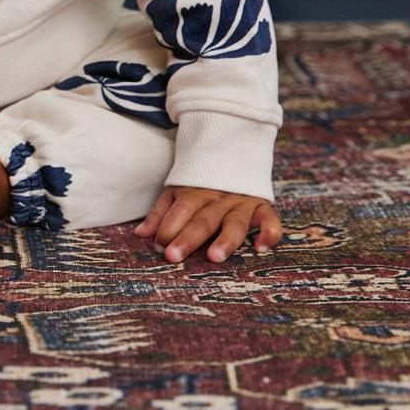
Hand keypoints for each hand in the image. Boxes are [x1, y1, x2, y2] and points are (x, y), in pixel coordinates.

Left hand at [133, 184, 282, 262]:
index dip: (168, 227)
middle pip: (203, 219)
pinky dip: (268, 233)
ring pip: (235, 222)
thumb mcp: (176, 191)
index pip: (180, 209)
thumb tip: (140, 235)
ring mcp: (242, 201)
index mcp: (195, 191)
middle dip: (188, 238)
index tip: (159, 247)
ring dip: (225, 240)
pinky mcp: (262, 205)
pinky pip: (270, 219)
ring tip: (214, 257)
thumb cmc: (198, 183)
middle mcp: (218, 197)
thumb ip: (160, 213)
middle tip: (173, 256)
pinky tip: (260, 248)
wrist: (230, 152)